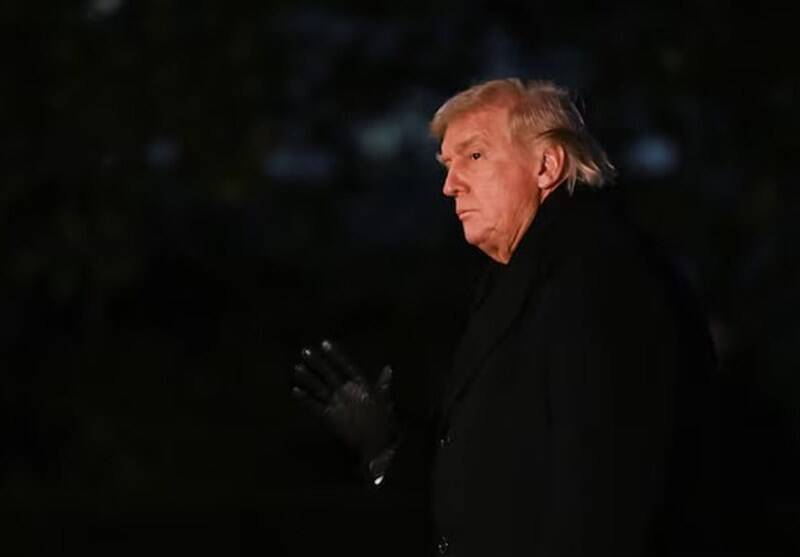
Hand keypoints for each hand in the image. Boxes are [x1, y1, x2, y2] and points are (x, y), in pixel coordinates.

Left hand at [291, 339, 396, 462]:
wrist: (375, 446)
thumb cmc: (382, 423)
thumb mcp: (384, 401)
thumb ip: (383, 384)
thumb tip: (388, 368)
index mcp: (360, 386)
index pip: (346, 366)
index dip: (335, 355)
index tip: (324, 343)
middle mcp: (346, 393)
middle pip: (329, 374)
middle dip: (317, 362)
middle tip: (304, 351)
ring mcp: (337, 405)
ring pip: (319, 388)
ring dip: (308, 378)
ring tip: (296, 367)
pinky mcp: (329, 418)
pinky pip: (314, 406)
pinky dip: (304, 399)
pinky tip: (295, 390)